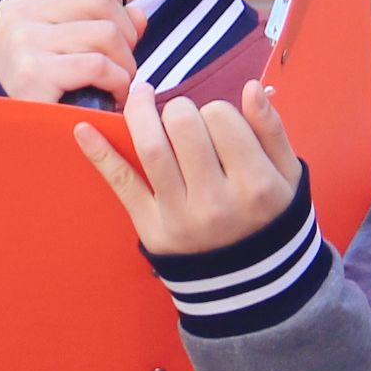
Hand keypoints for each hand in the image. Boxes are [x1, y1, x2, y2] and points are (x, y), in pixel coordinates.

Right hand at [0, 0, 145, 103]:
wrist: (8, 133)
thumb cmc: (39, 91)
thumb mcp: (61, 48)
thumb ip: (99, 23)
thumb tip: (139, 14)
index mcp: (20, 2)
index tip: (112, 22)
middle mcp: (18, 15)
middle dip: (126, 32)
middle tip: (124, 61)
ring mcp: (23, 41)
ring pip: (106, 33)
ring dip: (126, 62)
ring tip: (120, 81)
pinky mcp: (35, 72)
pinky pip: (99, 65)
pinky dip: (119, 82)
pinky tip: (114, 95)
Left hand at [75, 79, 302, 257]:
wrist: (250, 282)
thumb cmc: (269, 216)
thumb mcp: (288, 176)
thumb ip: (272, 130)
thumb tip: (250, 88)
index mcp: (256, 184)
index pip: (222, 117)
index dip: (217, 111)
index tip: (219, 126)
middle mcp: (217, 201)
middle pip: (184, 124)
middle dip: (180, 109)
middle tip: (185, 119)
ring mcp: (180, 216)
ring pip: (151, 147)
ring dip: (141, 112)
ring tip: (141, 97)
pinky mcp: (151, 227)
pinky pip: (122, 183)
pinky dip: (99, 154)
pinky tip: (82, 129)